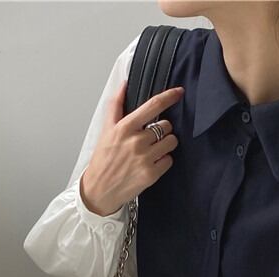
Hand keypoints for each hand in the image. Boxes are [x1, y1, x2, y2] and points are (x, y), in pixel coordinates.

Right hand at [80, 79, 184, 215]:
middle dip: (162, 130)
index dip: (169, 97)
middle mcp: (136, 141)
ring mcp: (145, 158)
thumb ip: (116, 106)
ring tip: (152, 151)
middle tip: (151, 139)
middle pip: (166, 126)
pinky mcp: (151, 174)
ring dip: (166, 145)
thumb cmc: (103, 160)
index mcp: (125, 127)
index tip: (179, 92)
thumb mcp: (106, 130)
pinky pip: (169, 160)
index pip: (153, 106)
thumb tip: (123, 84)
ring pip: (171, 142)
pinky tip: (151, 163)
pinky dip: (164, 161)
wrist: (100, 189)